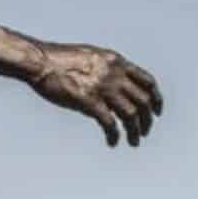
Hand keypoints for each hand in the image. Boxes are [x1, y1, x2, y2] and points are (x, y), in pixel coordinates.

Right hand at [28, 44, 163, 146]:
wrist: (40, 61)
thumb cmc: (60, 59)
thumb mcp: (92, 56)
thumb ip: (108, 67)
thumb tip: (117, 80)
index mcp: (116, 62)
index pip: (147, 81)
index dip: (156, 98)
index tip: (157, 111)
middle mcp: (114, 74)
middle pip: (143, 100)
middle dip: (147, 119)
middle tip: (144, 131)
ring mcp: (102, 87)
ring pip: (131, 114)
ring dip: (135, 130)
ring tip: (134, 141)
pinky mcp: (89, 101)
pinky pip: (109, 123)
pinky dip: (114, 135)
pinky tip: (113, 142)